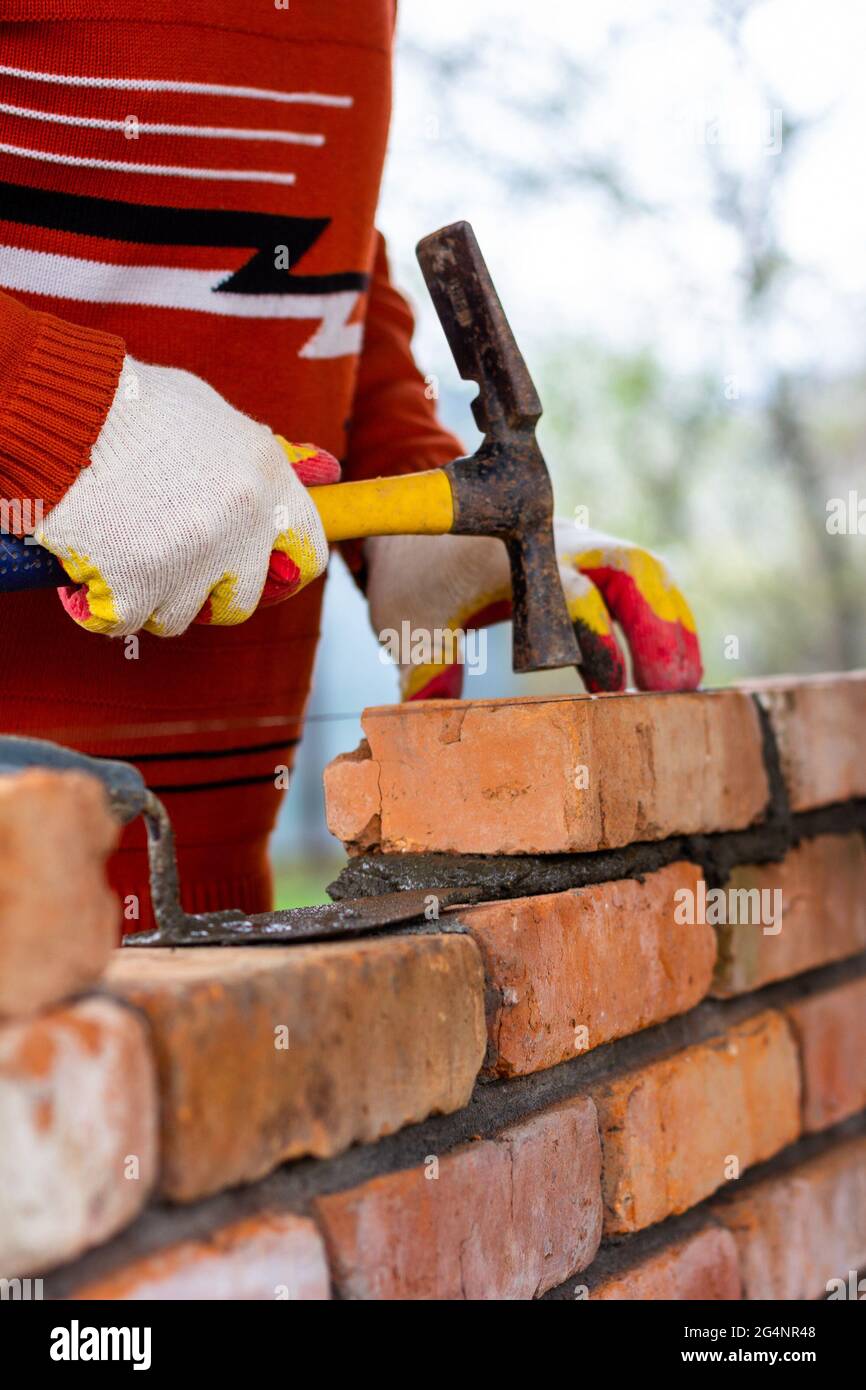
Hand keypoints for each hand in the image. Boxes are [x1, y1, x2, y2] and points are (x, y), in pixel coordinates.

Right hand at [36, 356, 338, 636]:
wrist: (66, 410)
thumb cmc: (134, 406)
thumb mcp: (215, 417)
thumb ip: (261, 455)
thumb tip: (321, 470)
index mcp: (268, 478)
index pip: (308, 551)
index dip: (282, 567)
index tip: (260, 570)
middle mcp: (241, 524)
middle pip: (243, 599)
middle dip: (210, 592)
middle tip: (176, 566)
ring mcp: (191, 559)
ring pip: (180, 616)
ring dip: (151, 596)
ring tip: (123, 552)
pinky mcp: (137, 584)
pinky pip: (126, 622)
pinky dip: (104, 604)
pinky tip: (92, 567)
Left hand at [365, 517, 701, 698]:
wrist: (418, 518)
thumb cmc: (414, 580)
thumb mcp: (409, 628)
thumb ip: (429, 675)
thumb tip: (436, 732)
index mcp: (508, 554)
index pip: (568, 591)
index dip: (596, 640)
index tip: (609, 691)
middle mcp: (554, 539)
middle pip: (630, 569)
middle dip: (657, 630)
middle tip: (672, 693)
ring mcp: (579, 541)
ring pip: (646, 571)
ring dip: (671, 625)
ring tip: (686, 687)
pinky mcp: (592, 552)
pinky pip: (644, 576)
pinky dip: (665, 615)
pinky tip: (674, 666)